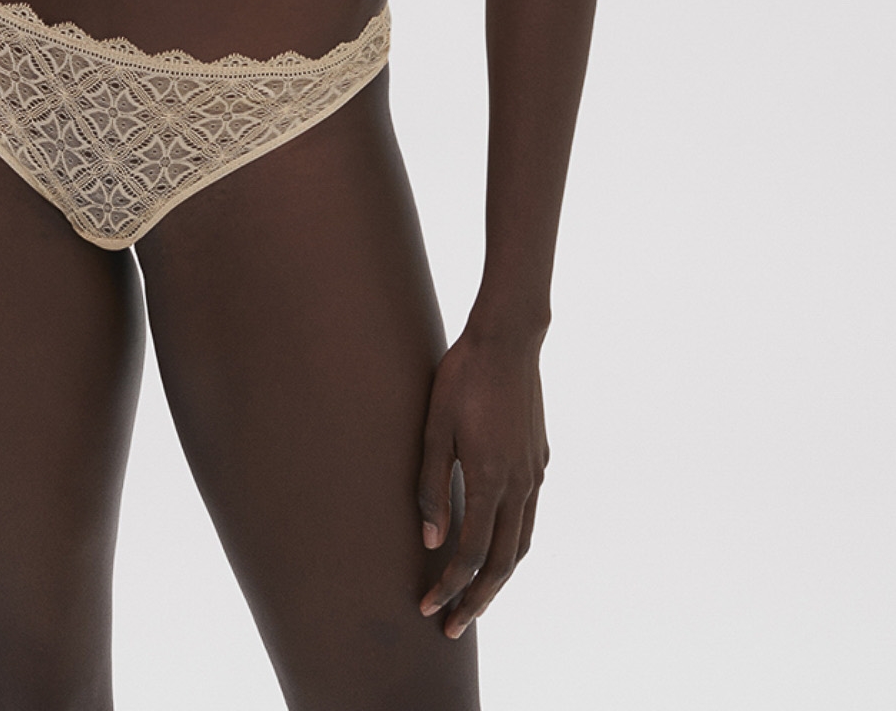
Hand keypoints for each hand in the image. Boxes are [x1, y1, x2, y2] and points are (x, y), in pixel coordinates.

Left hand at [417, 326, 547, 637]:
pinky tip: (496, 545)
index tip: (427, 607)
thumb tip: (431, 539)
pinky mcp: (539, 459)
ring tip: (475, 600)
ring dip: (498, 578)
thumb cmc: (462, 377)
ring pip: (521, 544)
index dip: (449, 588)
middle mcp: (519, 485)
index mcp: (490, 480)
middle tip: (452, 628)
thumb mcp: (434, 427)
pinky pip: (529, 517)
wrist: (508, 338)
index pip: (470, 555)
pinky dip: (512, 545)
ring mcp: (534, 473)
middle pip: (501, 563)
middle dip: (476, 601)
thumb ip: (432, 485)